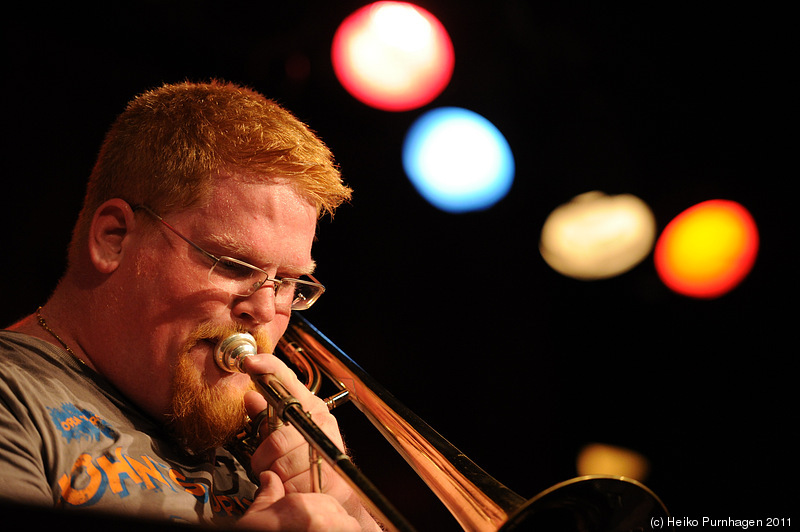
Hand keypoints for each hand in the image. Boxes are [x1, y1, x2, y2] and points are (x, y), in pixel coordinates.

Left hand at [241, 354, 380, 530]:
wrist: (338, 491)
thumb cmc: (309, 460)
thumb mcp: (285, 434)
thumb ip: (267, 416)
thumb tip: (250, 396)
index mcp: (309, 406)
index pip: (287, 378)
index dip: (268, 368)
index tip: (249, 362)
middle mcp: (320, 420)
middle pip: (277, 435)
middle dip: (264, 454)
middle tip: (266, 462)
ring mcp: (326, 444)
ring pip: (281, 460)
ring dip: (273, 473)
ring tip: (280, 475)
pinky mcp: (330, 471)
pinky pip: (292, 481)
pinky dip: (285, 488)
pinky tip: (291, 485)